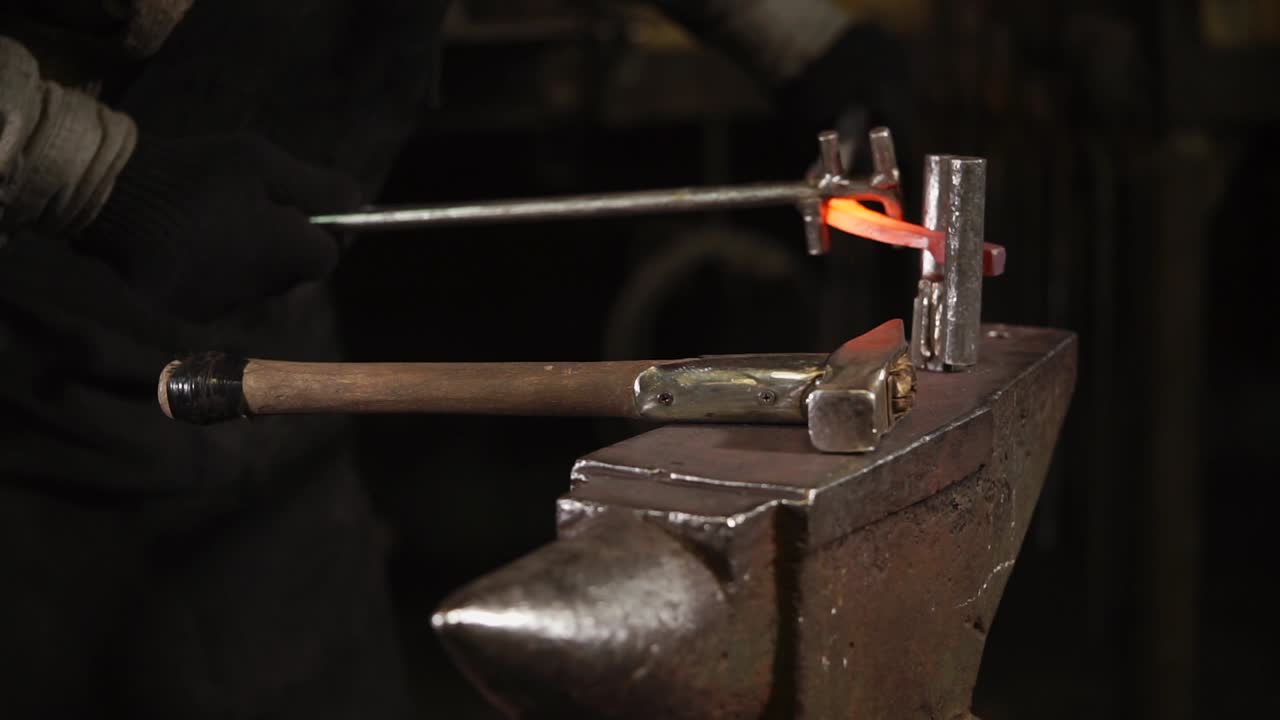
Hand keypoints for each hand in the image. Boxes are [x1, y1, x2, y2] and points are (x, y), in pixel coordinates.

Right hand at [79, 133, 360, 321]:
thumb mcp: (262, 162)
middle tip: (249, 206)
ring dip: (248, 258)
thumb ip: (320, 186)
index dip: (321, 230)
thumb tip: (361, 202)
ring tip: (211, 220)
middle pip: (292, 273)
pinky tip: (186, 242)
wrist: (111, 196)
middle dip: (282, 244)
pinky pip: (217, 292)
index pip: (328, 256)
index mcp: (287, 254)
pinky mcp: (187, 310)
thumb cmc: (196, 172)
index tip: (298, 206)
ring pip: (255, 284)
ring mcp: (223, 305)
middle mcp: (262, 291)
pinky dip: (212, 271)